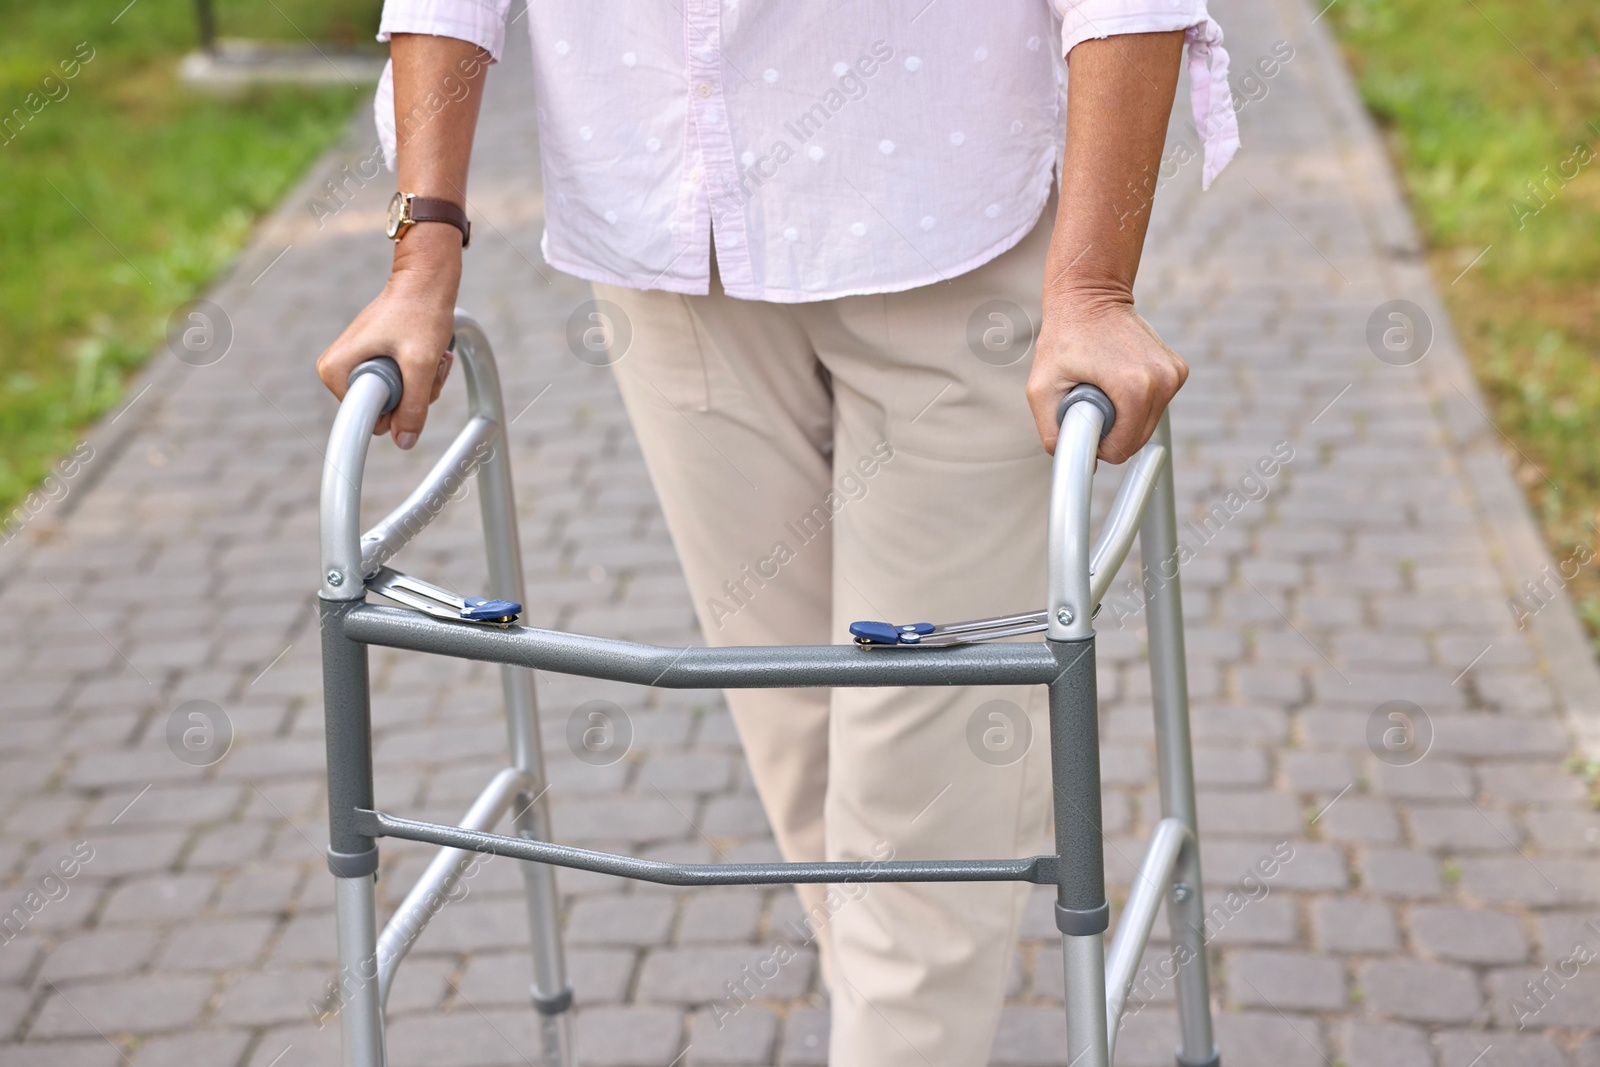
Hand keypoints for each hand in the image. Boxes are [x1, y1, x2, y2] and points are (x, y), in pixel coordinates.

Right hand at [316, 224, 461, 447]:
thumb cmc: (420, 312)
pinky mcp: (376, 362)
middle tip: (428, 362)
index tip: (411, 376)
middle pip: (384, 411)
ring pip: (398, 399)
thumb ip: (413, 405)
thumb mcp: (421, 363)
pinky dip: (422, 374)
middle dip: (415, 394)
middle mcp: (339, 370)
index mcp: (335, 371)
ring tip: (432, 354)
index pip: (367, 419)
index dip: (397, 408)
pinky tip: (431, 353)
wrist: (426, 278)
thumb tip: (404, 442)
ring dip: (425, 383)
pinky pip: (402, 384)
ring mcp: (359, 366)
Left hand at [1026, 296, 1186, 462]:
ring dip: (1123, 416)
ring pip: (1147, 424)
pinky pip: (1155, 406)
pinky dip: (1136, 401)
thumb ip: (1050, 431)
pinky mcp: (1177, 371)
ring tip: (1102, 385)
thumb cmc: (1064, 337)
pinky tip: (1118, 377)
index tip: (1083, 418)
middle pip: (1137, 440)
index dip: (1097, 443)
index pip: (1120, 449)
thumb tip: (1072, 459)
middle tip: (1089, 399)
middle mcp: (1162, 382)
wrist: (1090, 297)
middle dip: (1111, 430)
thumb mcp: (1041, 387)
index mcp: (1134, 388)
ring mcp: (1173, 375)